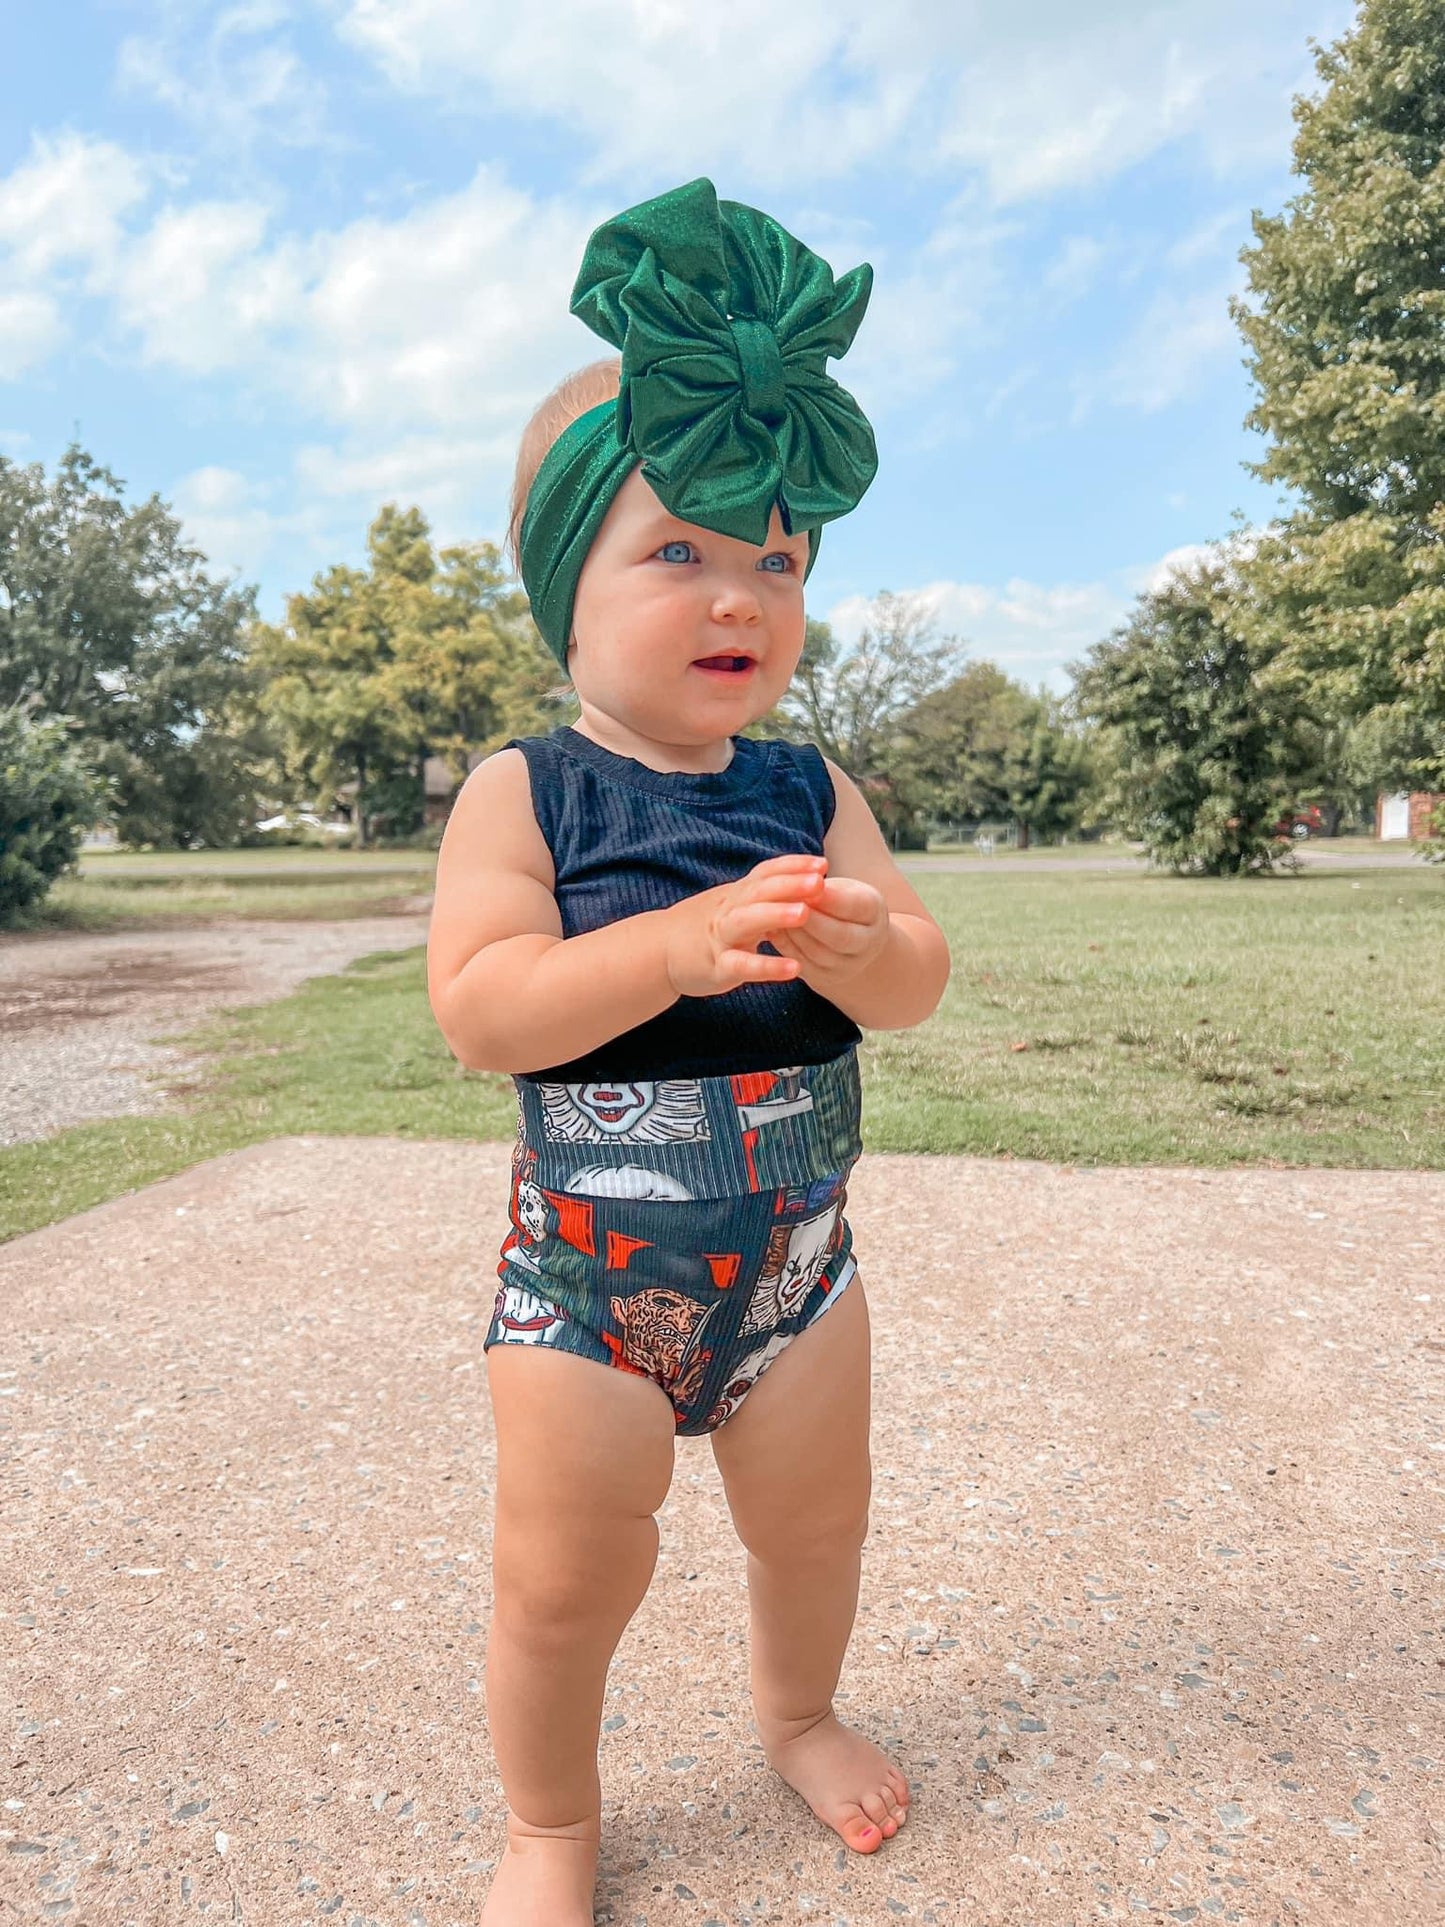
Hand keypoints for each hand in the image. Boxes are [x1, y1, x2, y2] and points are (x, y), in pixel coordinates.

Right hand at [662, 853, 828, 998]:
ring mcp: (721, 937)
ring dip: (775, 914)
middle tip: (819, 881)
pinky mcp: (717, 966)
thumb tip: (803, 879)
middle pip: (759, 890)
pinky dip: (767, 967)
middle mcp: (729, 910)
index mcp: (737, 895)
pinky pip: (741, 965)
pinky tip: (794, 969)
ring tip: (805, 913)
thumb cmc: (705, 928)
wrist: (659, 951)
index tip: (822, 863)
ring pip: (746, 921)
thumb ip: (763, 894)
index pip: (765, 873)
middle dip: (790, 884)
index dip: (792, 866)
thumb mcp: (733, 905)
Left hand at [765, 873, 891, 984]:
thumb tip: (799, 885)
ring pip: (817, 953)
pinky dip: (785, 946)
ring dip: (793, 932)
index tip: (805, 884)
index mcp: (874, 914)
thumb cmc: (842, 901)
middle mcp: (867, 944)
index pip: (853, 907)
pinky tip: (772, 929)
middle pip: (839, 937)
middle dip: (810, 920)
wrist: (849, 937)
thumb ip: (824, 889)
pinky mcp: (824, 979)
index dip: (827, 898)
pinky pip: (802, 964)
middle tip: (784, 902)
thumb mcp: (842, 888)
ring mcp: (847, 966)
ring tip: (773, 914)